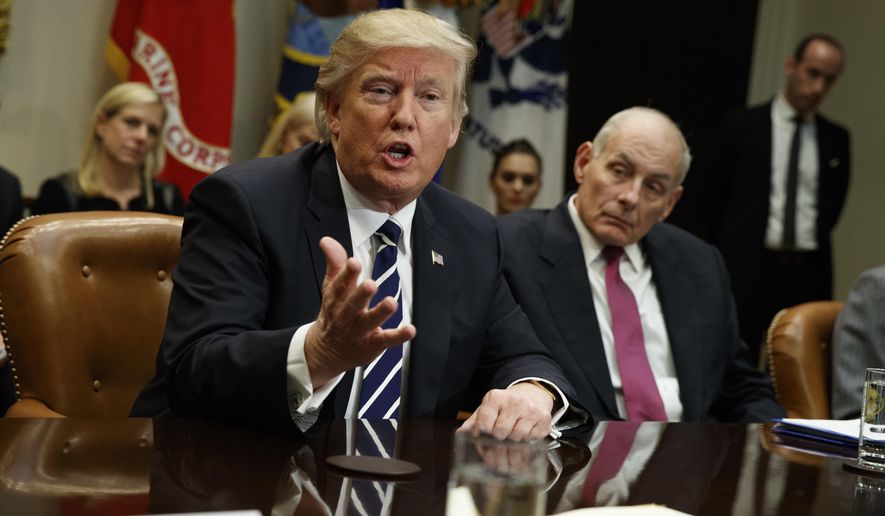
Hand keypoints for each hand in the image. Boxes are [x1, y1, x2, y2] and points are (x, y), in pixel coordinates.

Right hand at [304, 237, 415, 387]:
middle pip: (352, 305)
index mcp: (335, 300)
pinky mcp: (372, 345)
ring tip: (391, 303)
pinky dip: (398, 336)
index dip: (346, 274)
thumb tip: (327, 239)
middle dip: (361, 295)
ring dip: (380, 313)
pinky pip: (385, 340)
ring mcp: (358, 332)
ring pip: (368, 322)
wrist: (327, 352)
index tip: (354, 262)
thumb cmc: (334, 313)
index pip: (339, 286)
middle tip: (371, 284)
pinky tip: (410, 329)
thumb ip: (335, 263)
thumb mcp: (332, 288)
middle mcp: (345, 317)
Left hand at [459, 381, 553, 440]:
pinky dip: (527, 439)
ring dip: (513, 439)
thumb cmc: (505, 407)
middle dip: (498, 437)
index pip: (483, 424)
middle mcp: (514, 401)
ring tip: (512, 431)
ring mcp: (530, 409)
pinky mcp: (544, 418)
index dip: (482, 433)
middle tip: (500, 433)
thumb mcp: (487, 409)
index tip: (485, 432)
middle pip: (500, 433)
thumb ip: (473, 422)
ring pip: (516, 437)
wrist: (531, 395)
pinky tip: (525, 430)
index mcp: (495, 397)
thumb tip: (461, 434)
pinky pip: (531, 438)